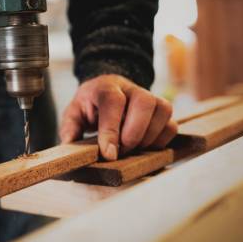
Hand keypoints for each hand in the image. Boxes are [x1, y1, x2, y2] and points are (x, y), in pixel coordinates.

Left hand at [59, 74, 177, 160]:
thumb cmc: (90, 106)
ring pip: (162, 111)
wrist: (108, 90)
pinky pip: (171, 125)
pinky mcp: (162, 111)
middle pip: (144, 102)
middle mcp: (131, 88)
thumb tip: (70, 145)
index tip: (109, 154)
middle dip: (134, 134)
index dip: (112, 129)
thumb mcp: (74, 113)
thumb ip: (70, 128)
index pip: (112, 101)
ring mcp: (150, 97)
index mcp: (106, 87)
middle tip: (121, 151)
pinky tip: (144, 146)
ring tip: (131, 148)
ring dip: (148, 138)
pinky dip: (160, 141)